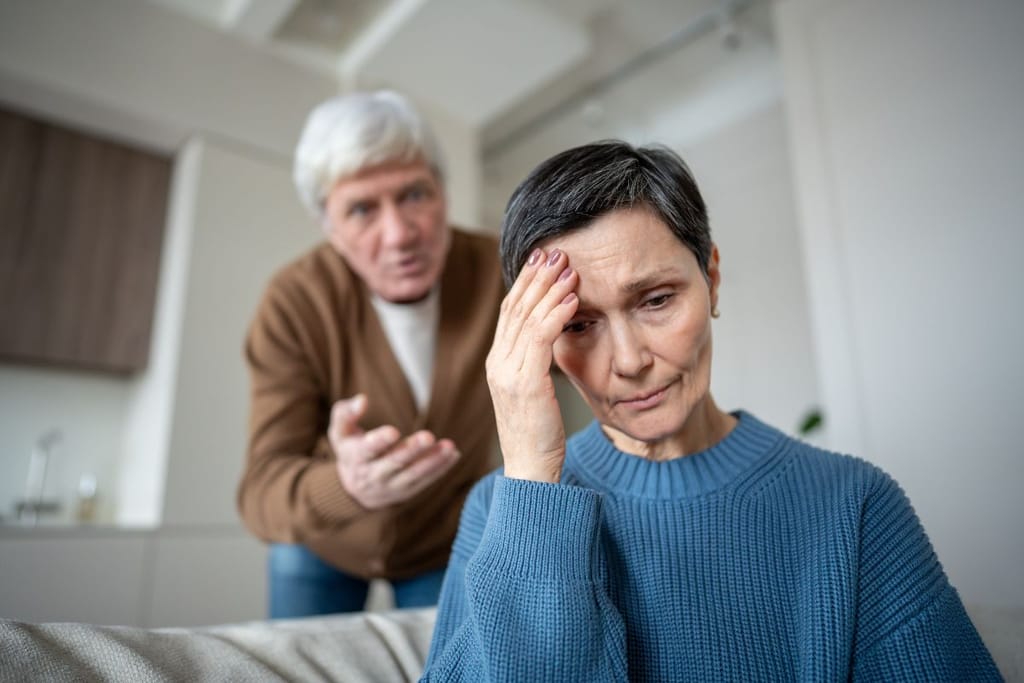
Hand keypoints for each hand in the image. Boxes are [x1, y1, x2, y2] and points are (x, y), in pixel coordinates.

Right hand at [328, 394, 459, 508]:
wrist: (354, 490)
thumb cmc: (350, 448)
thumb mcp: (340, 431)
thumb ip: (346, 413)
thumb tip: (362, 399)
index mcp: (355, 457)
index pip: (367, 449)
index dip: (379, 441)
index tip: (393, 432)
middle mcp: (373, 475)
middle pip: (394, 463)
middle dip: (412, 450)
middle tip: (428, 437)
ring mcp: (391, 485)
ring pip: (413, 474)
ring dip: (432, 461)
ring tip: (448, 447)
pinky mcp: (407, 491)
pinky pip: (425, 480)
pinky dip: (440, 468)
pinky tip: (453, 454)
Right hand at [486, 248, 578, 482]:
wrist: (531, 473)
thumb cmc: (538, 436)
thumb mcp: (534, 393)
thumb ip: (536, 363)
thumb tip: (554, 335)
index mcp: (498, 364)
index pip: (510, 313)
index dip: (525, 283)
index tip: (542, 260)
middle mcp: (497, 364)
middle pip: (515, 308)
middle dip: (537, 277)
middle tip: (557, 252)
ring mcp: (507, 373)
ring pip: (528, 318)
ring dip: (550, 289)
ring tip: (569, 267)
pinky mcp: (524, 384)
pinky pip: (541, 339)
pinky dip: (556, 314)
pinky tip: (572, 299)